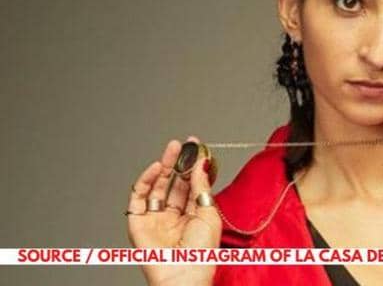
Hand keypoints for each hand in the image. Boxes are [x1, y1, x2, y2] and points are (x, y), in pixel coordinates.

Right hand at [126, 136, 221, 285]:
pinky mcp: (138, 222)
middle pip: (174, 183)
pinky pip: (139, 197)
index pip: (192, 185)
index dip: (193, 166)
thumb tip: (202, 163)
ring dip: (164, 166)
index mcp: (193, 216)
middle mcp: (173, 216)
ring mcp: (155, 219)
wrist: (184, 273)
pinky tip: (157, 167)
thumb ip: (202, 185)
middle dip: (178, 162)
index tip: (196, 147)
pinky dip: (145, 180)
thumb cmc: (201, 253)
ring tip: (173, 149)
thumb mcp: (208, 212)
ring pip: (156, 186)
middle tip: (183, 144)